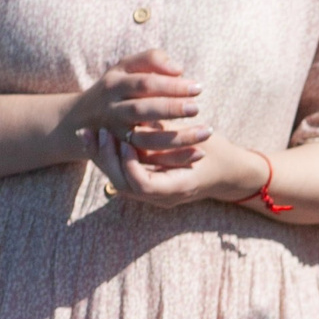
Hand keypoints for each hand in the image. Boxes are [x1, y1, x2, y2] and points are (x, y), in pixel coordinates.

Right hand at [64, 50, 205, 161]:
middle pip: (142, 110)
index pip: (144, 84)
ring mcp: (117, 135)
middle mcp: (113, 110)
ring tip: (205, 133)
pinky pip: (150, 160)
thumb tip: (178, 70)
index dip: (171, 85)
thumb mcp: (126, 67)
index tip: (197, 88)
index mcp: (114, 85)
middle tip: (197, 108)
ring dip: (176, 139)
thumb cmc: (116, 87)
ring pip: (146, 140)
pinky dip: (174, 159)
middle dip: (171, 109)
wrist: (82, 119)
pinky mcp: (124, 155)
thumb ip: (151, 60)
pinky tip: (198, 154)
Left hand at [90, 128, 266, 207]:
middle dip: (107, 158)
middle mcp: (162, 197)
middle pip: (122, 185)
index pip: (142, 185)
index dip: (130, 164)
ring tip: (92, 132)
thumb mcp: (198, 141)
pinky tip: (99, 137)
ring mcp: (153, 196)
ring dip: (103, 157)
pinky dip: (110, 157)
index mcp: (177, 188)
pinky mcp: (147, 186)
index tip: (126, 140)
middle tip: (99, 131)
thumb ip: (171, 134)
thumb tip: (142, 120)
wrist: (226, 172)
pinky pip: (123, 175)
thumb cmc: (216, 152)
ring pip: (117, 181)